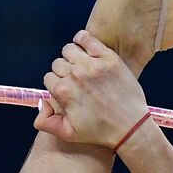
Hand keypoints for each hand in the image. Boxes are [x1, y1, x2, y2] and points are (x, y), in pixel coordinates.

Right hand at [34, 30, 148, 148]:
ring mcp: (93, 65)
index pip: (49, 77)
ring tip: (81, 66)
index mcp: (64, 92)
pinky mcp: (108, 58)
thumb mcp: (69, 134)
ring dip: (72, 57)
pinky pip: (86, 38)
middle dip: (63, 72)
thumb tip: (42, 102)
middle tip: (76, 81)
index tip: (67, 89)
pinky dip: (82, 39)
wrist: (130, 126)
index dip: (56, 84)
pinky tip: (86, 50)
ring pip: (69, 49)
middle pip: (57, 63)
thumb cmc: (100, 131)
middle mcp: (76, 76)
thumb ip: (46, 122)